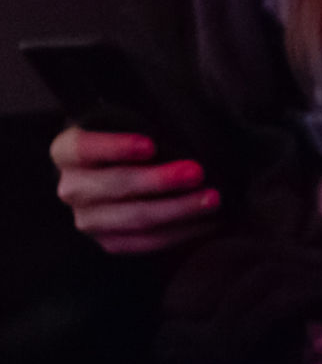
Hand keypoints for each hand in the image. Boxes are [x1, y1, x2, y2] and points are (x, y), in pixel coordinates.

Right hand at [51, 127, 220, 254]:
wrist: (125, 170)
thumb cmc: (134, 135)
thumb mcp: (131, 121)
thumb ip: (146, 121)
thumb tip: (182, 127)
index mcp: (67, 151)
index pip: (83, 147)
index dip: (115, 147)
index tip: (151, 145)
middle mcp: (72, 187)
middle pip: (115, 185)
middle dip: (159, 180)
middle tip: (197, 172)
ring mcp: (87, 219)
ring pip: (134, 217)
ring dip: (178, 209)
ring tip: (211, 199)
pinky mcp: (109, 242)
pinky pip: (145, 242)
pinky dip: (180, 232)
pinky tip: (207, 222)